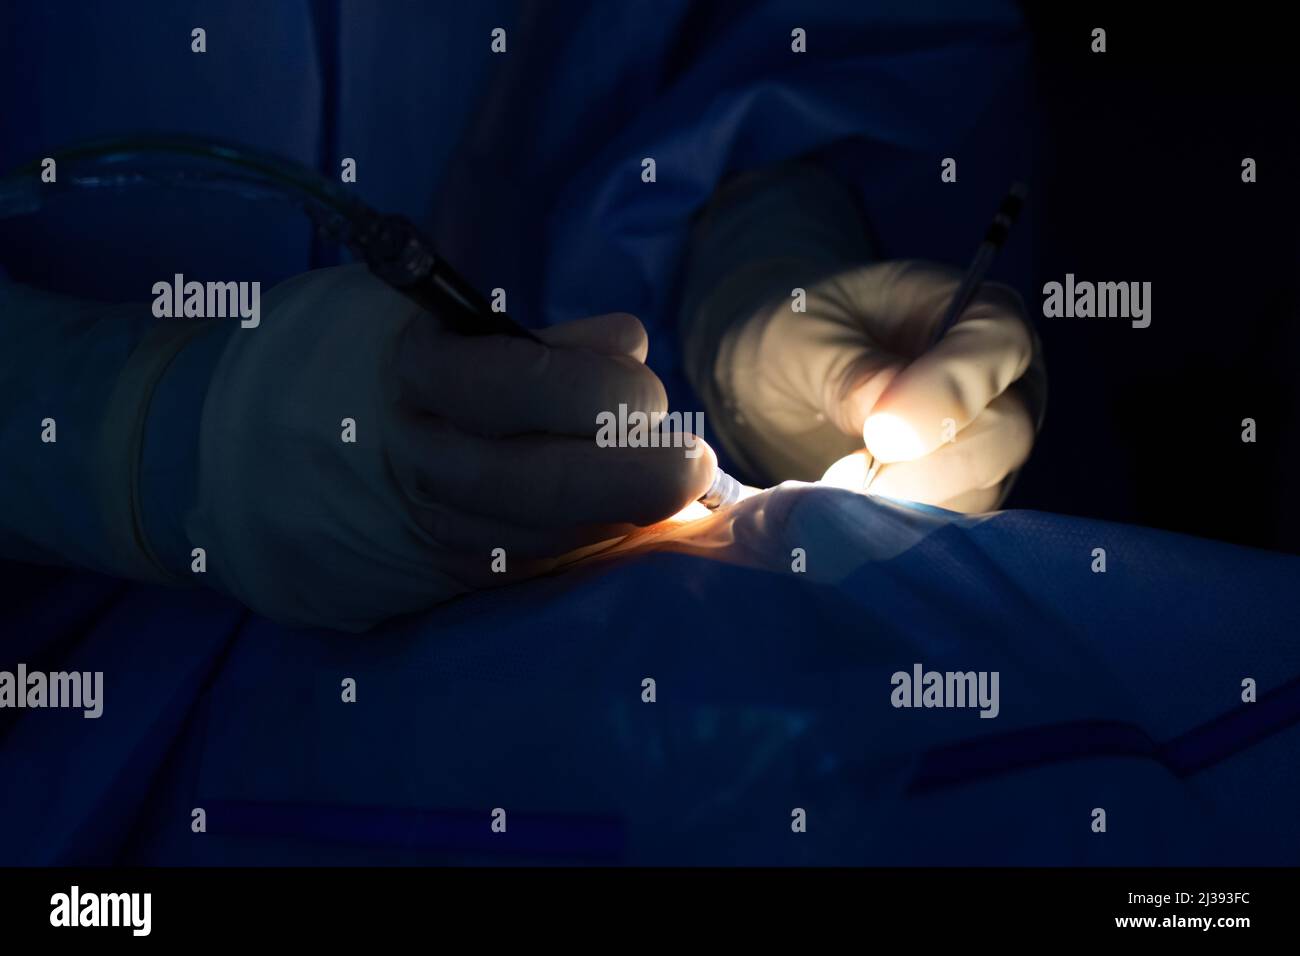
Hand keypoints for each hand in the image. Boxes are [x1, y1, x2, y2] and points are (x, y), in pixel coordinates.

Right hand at [186, 264, 713, 629]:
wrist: (236, 453)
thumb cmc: (351, 364)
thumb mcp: (424, 321)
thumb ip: (536, 341)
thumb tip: (633, 345)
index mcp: (417, 379)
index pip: (524, 385)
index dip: (606, 392)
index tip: (651, 391)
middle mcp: (421, 463)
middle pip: (545, 484)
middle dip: (638, 480)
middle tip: (693, 464)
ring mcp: (430, 532)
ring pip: (546, 536)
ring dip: (622, 514)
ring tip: (665, 486)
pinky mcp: (444, 578)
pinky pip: (532, 563)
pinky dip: (588, 543)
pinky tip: (623, 522)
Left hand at [719, 259, 1038, 511]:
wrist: (778, 385)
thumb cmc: (801, 338)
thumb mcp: (806, 339)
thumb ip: (851, 374)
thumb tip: (896, 429)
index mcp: (975, 313)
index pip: (998, 345)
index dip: (949, 392)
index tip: (882, 433)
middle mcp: (1001, 383)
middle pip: (1004, 433)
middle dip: (928, 466)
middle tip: (851, 479)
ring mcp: (986, 446)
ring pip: (979, 490)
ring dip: (905, 505)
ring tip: (833, 497)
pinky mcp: (958, 497)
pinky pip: (948, 526)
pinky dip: (895, 530)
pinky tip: (844, 520)